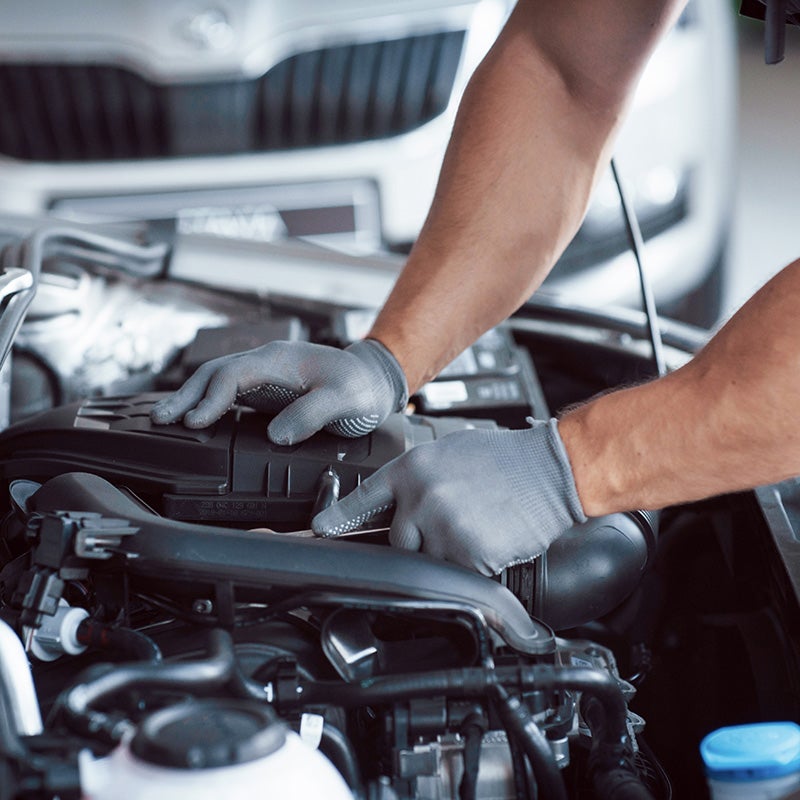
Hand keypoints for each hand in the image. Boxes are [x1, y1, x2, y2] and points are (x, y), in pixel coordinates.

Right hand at [150, 339, 407, 444]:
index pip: (233, 375)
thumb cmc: (361, 387)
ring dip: (191, 399)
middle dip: (186, 395)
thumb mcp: (345, 400)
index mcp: (280, 360)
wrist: (375, 381)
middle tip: (160, 420)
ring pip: (218, 382)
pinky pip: (229, 393)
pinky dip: (208, 404)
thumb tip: (277, 434)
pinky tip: (196, 419)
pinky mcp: (267, 391)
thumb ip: (312, 413)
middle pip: (215, 374)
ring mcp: (265, 376)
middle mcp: (267, 364)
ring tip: (165, 420)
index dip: (211, 398)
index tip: (194, 422)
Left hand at [312, 418, 586, 575]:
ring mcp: (443, 528)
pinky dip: (474, 564)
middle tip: (457, 520)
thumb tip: (398, 502)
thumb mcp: (450, 454)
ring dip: (450, 552)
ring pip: (430, 560)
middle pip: (398, 541)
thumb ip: (417, 478)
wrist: (551, 469)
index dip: (337, 519)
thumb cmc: (506, 459)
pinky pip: (460, 573)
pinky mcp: (468, 555)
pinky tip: (492, 537)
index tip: (318, 532)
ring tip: (479, 524)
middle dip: (420, 539)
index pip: (362, 500)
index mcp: (413, 468)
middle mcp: (421, 498)